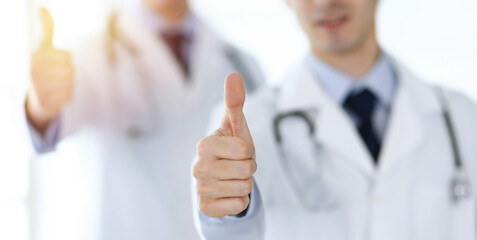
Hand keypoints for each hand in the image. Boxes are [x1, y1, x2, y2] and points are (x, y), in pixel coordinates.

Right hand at [26, 8, 73, 131]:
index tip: (54, 61)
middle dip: (67, 72)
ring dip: (67, 84)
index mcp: (34, 57)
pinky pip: (69, 95)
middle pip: (70, 69)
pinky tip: (56, 94)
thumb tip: (42, 7)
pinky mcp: (45, 102)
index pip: (67, 56)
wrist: (35, 98)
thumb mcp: (42, 48)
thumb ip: (46, 30)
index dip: (65, 59)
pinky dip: (66, 95)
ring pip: (70, 82)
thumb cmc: (42, 68)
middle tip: (56, 75)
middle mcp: (33, 72)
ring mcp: (38, 88)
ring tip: (56, 85)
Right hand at [193, 73, 256, 217]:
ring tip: (234, 179)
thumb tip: (234, 74)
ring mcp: (200, 189)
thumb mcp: (235, 126)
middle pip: (245, 170)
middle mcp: (197, 167)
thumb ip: (235, 101)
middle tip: (238, 166)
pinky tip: (229, 194)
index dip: (249, 152)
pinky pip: (238, 205)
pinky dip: (240, 201)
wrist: (221, 179)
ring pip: (244, 188)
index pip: (244, 150)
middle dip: (248, 169)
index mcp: (204, 145)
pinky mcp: (206, 208)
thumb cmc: (230, 149)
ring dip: (245, 185)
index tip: (240, 152)